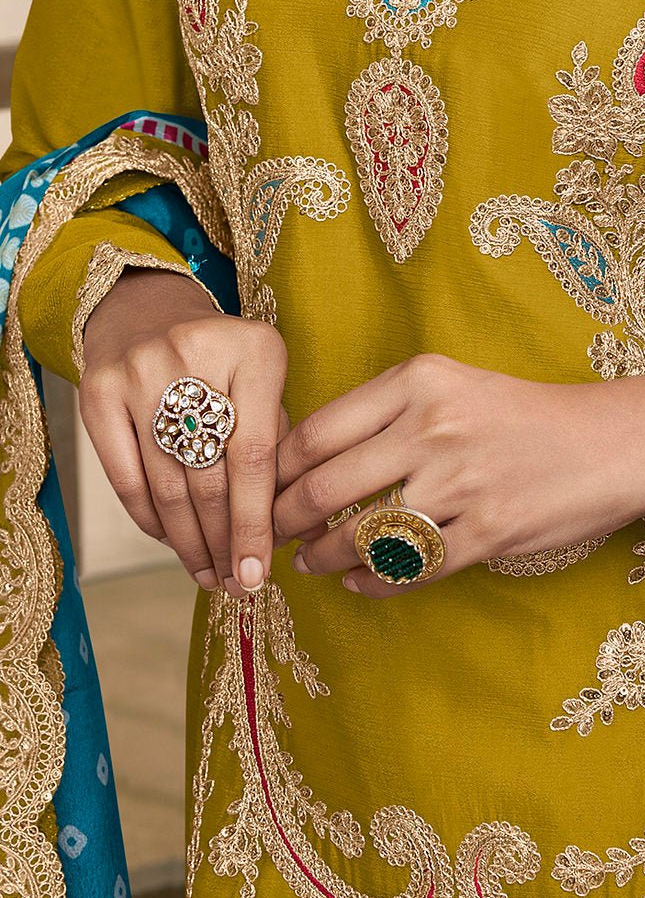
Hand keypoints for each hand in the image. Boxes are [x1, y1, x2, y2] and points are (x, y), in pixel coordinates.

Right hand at [79, 268, 287, 594]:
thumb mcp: (267, 383)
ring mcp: (140, 372)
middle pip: (210, 476)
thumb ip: (282, 445)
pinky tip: (173, 542)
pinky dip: (151, 520)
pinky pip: (127, 478)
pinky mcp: (98, 391)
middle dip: (225, 541)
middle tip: (237, 586)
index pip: (257, 456)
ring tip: (208, 575)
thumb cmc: (227, 362)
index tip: (259, 573)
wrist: (150, 312)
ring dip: (189, 543)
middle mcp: (196, 355)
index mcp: (256, 351)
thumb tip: (294, 533)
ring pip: (166, 485)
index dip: (256, 523)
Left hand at [271, 353, 644, 596]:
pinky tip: (358, 583)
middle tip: (263, 538)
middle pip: (323, 488)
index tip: (254, 491)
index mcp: (420, 380)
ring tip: (309, 563)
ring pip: (359, 535)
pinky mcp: (488, 532)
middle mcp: (435, 426)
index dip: (271, 472)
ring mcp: (461, 483)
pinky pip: (407, 571)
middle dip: (280, 523)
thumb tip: (306, 456)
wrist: (615, 442)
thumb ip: (387, 411)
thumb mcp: (455, 385)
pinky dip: (371, 584)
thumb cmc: (524, 414)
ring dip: (320, 558)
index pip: (316, 432)